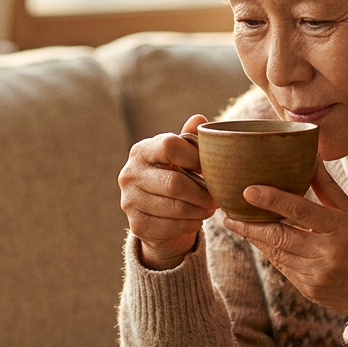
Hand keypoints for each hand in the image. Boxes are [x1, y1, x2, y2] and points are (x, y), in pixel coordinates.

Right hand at [119, 114, 218, 269]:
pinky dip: (191, 224)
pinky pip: (172, 227)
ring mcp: (130, 201)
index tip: (209, 167)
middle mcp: (129, 174)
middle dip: (202, 192)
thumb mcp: (181, 158)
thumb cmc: (174, 178)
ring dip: (200, 210)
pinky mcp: (136, 226)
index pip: (170, 146)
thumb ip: (189, 140)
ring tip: (210, 207)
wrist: (157, 216)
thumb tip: (199, 119)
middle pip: (175, 183)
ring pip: (176, 208)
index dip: (194, 156)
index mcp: (141, 151)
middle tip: (217, 196)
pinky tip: (196, 219)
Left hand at [223, 162, 347, 323]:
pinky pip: (283, 268)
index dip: (273, 200)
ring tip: (237, 224)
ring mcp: (317, 275)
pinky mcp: (309, 290)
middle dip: (250, 225)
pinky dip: (271, 253)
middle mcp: (327, 253)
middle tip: (228, 213)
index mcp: (341, 229)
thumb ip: (329, 190)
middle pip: (279, 235)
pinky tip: (260, 242)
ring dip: (255, 238)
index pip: (301, 211)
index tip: (248, 190)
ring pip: (276, 253)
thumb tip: (311, 158)